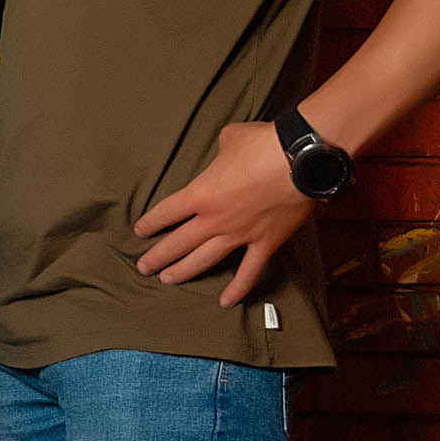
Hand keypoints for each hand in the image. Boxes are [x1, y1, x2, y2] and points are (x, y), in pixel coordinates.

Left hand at [132, 121, 314, 307]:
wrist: (300, 160)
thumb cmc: (263, 144)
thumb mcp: (231, 138)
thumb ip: (221, 151)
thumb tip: (226, 152)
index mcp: (201, 193)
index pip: (167, 212)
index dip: (151, 222)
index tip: (140, 230)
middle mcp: (215, 219)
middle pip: (178, 242)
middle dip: (158, 256)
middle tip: (143, 267)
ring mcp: (239, 234)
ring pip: (204, 260)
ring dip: (183, 272)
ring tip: (167, 280)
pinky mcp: (265, 243)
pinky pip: (248, 272)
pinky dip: (238, 289)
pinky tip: (226, 302)